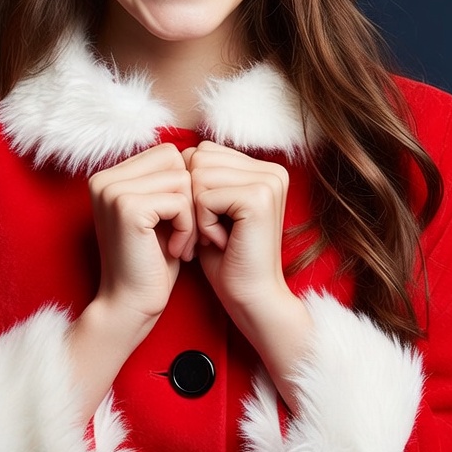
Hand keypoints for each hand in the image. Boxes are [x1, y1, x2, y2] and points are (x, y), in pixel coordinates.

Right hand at [88, 142, 195, 325]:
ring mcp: (113, 191)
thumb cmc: (151, 263)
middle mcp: (105, 178)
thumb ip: (166, 181)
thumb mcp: (159, 214)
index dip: (183, 186)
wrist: (131, 306)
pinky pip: (179, 201)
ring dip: (190, 214)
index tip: (180, 221)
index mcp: (109, 176)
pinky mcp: (127, 207)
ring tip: (179, 244)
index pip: (167, 154)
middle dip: (188, 196)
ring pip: (180, 179)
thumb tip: (197, 152)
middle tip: (184, 233)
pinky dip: (187, 227)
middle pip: (174, 159)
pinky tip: (175, 250)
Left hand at [186, 141, 311, 406]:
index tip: (208, 221)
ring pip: (198, 176)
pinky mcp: (258, 198)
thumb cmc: (226, 258)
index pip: (202, 152)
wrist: (250, 299)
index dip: (192, 188)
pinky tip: (221, 242)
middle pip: (198, 159)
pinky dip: (202, 223)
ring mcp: (268, 181)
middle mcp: (271, 169)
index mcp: (263, 168)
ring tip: (217, 237)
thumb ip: (202, 176)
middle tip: (210, 233)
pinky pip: (203, 196)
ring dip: (197, 213)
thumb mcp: (211, 208)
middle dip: (192, 199)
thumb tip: (179, 152)